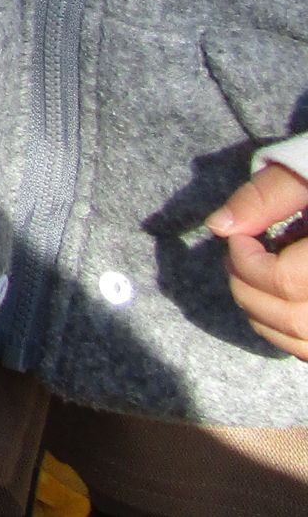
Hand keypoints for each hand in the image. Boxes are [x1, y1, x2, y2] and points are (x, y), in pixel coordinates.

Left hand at [208, 162, 307, 357]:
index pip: (286, 281)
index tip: (239, 237)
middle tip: (238, 258)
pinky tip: (279, 302)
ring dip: (264, 317)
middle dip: (247, 289)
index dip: (247, 262)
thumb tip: (218, 226)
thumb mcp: (306, 172)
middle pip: (292, 319)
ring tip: (254, 278)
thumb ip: (265, 197)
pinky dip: (290, 336)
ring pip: (304, 344)